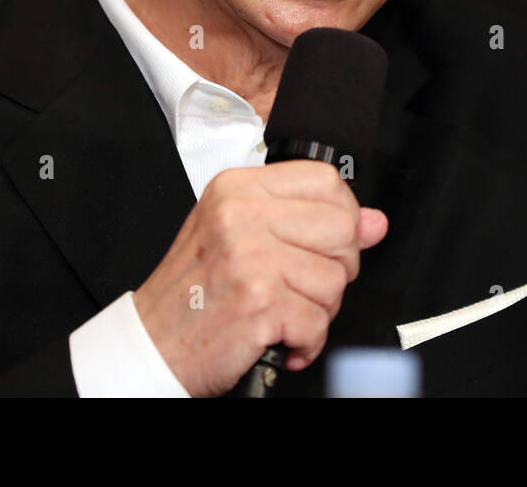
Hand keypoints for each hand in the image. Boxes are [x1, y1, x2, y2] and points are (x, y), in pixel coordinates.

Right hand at [132, 162, 387, 396]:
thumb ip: (307, 221)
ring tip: (282, 312)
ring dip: (317, 310)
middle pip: (342, 229)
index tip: (328, 241)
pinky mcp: (258, 303)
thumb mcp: (240, 236)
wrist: (152, 345)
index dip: (343, 216)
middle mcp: (242, 215)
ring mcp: (250, 258)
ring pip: (335, 280)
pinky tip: (279, 337)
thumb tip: (374, 222)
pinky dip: (305, 342)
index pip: (326, 181)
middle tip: (300, 285)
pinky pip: (319, 323)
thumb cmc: (193, 291)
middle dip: (335, 268)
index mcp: (237, 188)